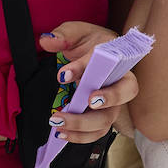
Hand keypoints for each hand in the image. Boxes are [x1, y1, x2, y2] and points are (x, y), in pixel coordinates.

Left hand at [39, 22, 138, 140]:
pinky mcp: (100, 116)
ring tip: (57, 124)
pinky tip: (61, 133)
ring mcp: (111, 104)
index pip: (112, 73)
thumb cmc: (89, 42)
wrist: (94, 54)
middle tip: (66, 113)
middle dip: (89, 114)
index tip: (66, 77)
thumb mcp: (77, 32)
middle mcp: (119, 87)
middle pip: (115, 106)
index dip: (94, 80)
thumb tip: (48, 41)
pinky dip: (79, 136)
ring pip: (104, 123)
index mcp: (118, 64)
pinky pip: (95, 132)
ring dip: (81, 127)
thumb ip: (63, 35)